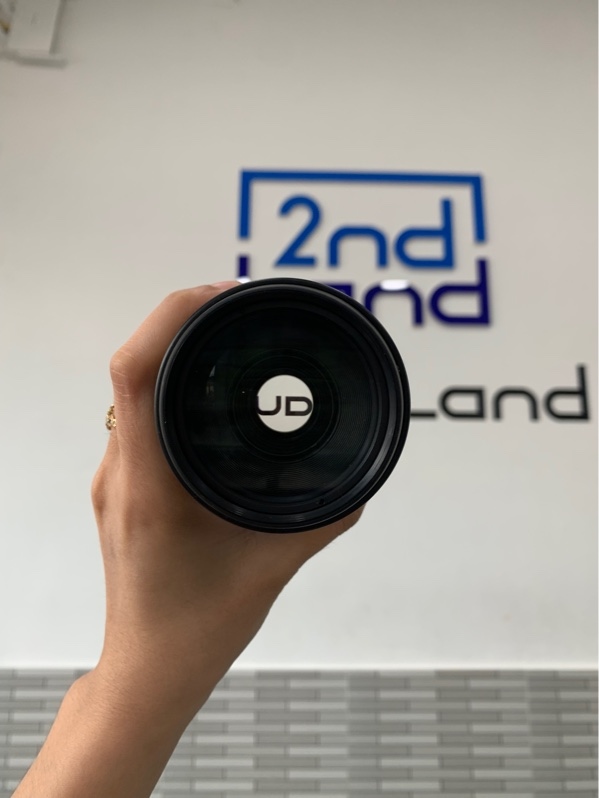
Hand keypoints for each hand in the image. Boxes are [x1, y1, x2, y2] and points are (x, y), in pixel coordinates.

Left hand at [92, 282, 363, 712]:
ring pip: (131, 388)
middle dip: (183, 319)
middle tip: (237, 308)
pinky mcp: (120, 487)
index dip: (176, 314)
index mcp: (151, 483)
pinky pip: (137, 416)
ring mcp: (114, 477)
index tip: (225, 295)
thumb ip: (325, 516)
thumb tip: (358, 477)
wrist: (148, 668)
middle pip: (133, 364)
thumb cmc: (198, 628)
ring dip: (176, 353)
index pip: (136, 368)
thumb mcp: (274, 564)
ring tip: (227, 342)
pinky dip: (172, 388)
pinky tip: (209, 401)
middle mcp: (121, 470)